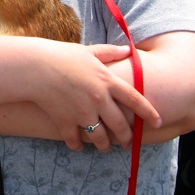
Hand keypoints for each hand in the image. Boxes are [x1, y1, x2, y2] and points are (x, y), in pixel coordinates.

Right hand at [30, 42, 159, 151]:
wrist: (36, 67)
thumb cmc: (63, 56)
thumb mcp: (89, 51)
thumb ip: (110, 52)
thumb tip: (128, 48)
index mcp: (107, 81)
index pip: (135, 100)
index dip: (149, 113)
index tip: (158, 123)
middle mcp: (99, 100)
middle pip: (120, 126)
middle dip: (127, 137)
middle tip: (128, 142)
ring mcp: (83, 113)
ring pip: (101, 138)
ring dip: (105, 145)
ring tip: (105, 146)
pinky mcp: (66, 123)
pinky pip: (76, 141)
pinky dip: (78, 145)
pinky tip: (79, 145)